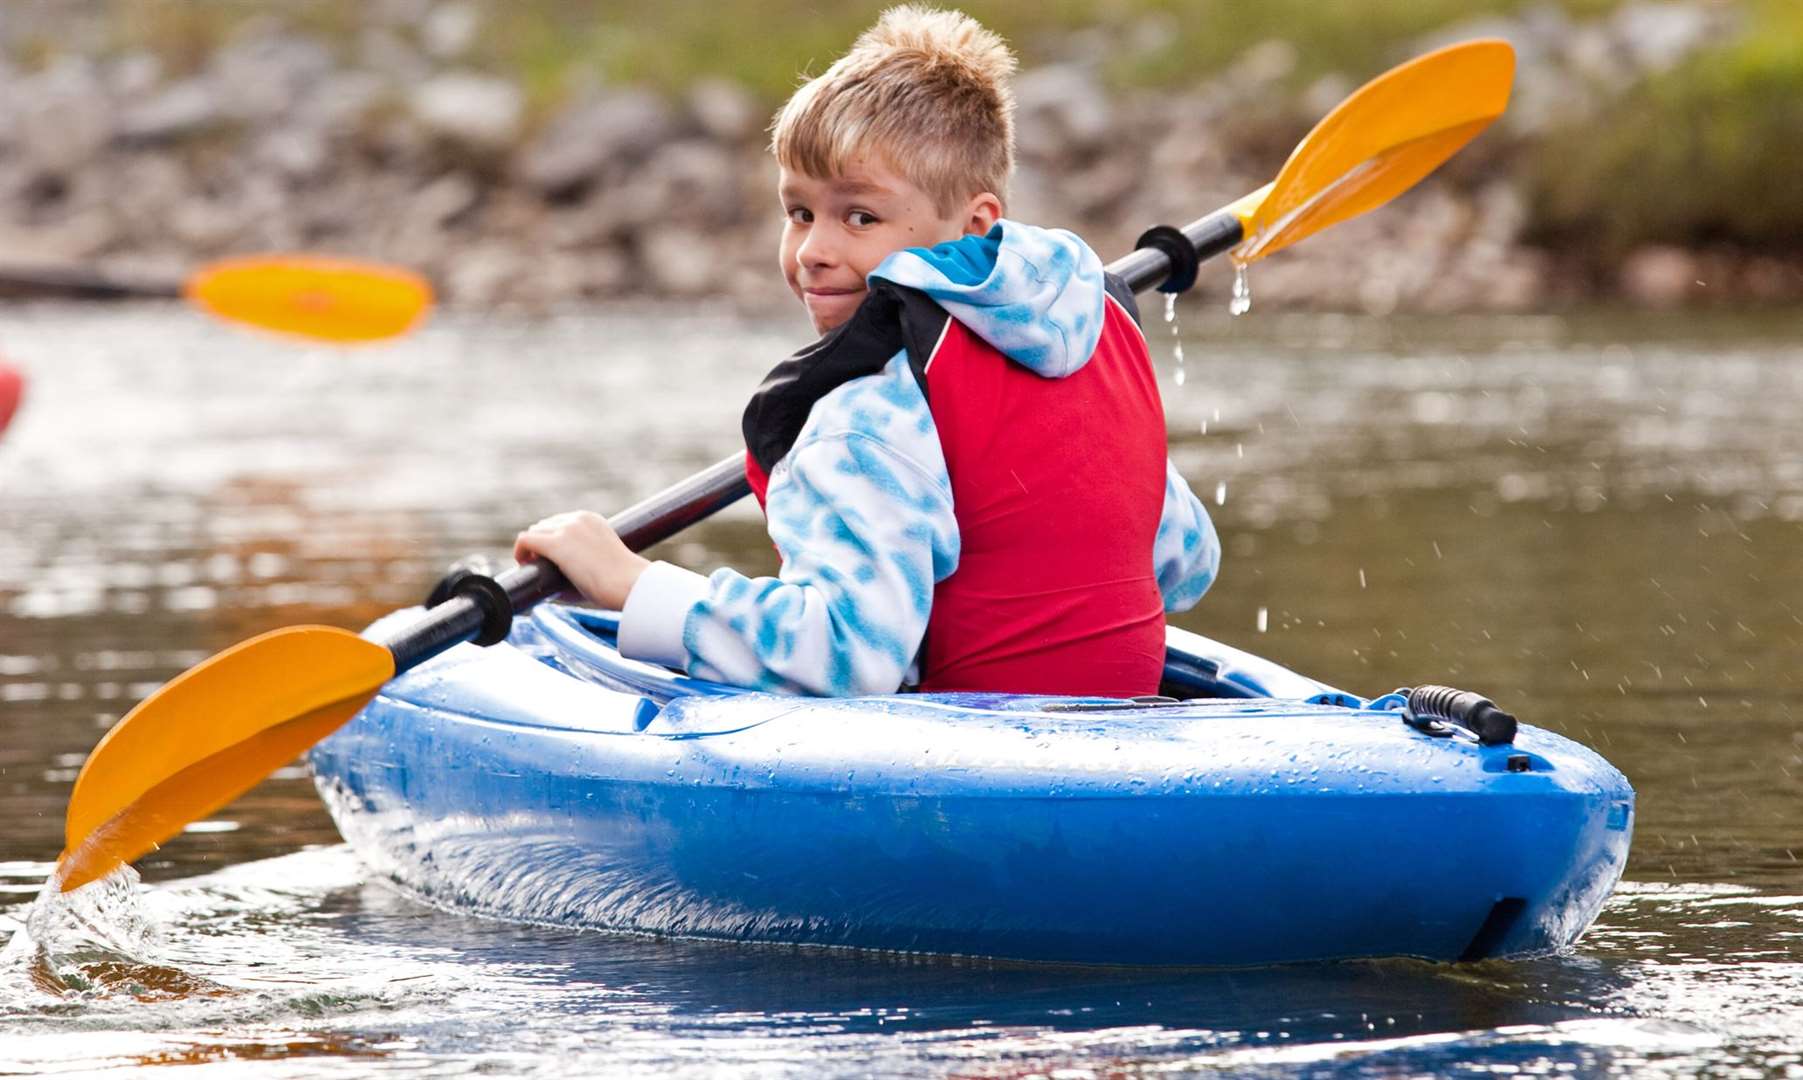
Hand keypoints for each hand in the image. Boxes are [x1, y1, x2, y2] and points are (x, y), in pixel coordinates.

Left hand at [513, 510, 649, 610]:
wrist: (628, 583)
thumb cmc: (620, 582)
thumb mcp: (600, 562)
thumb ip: (580, 564)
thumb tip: (555, 583)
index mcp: (591, 519)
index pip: (560, 522)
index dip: (551, 539)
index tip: (550, 558)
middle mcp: (578, 518)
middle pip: (545, 525)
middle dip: (540, 543)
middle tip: (540, 565)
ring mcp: (566, 529)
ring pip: (534, 532)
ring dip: (531, 549)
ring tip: (532, 567)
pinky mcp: (556, 544)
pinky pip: (526, 541)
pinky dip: (520, 552)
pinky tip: (523, 565)